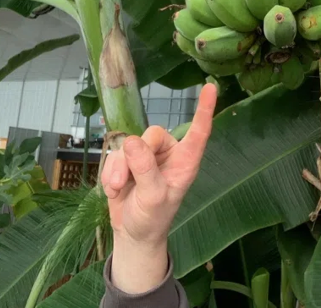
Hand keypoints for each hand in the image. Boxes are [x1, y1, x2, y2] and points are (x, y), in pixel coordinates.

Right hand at [100, 83, 216, 292]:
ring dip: (118, 169)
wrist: (131, 233)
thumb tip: (133, 142)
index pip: (198, 132)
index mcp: (185, 162)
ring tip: (118, 190)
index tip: (211, 87)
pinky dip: (109, 173)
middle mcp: (168, 153)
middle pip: (151, 134)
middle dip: (134, 157)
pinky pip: (114, 154)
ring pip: (128, 145)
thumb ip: (145, 170)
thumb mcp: (152, 198)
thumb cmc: (152, 218)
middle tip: (124, 181)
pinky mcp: (127, 159)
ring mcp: (146, 155)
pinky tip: (114, 189)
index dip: (205, 110)